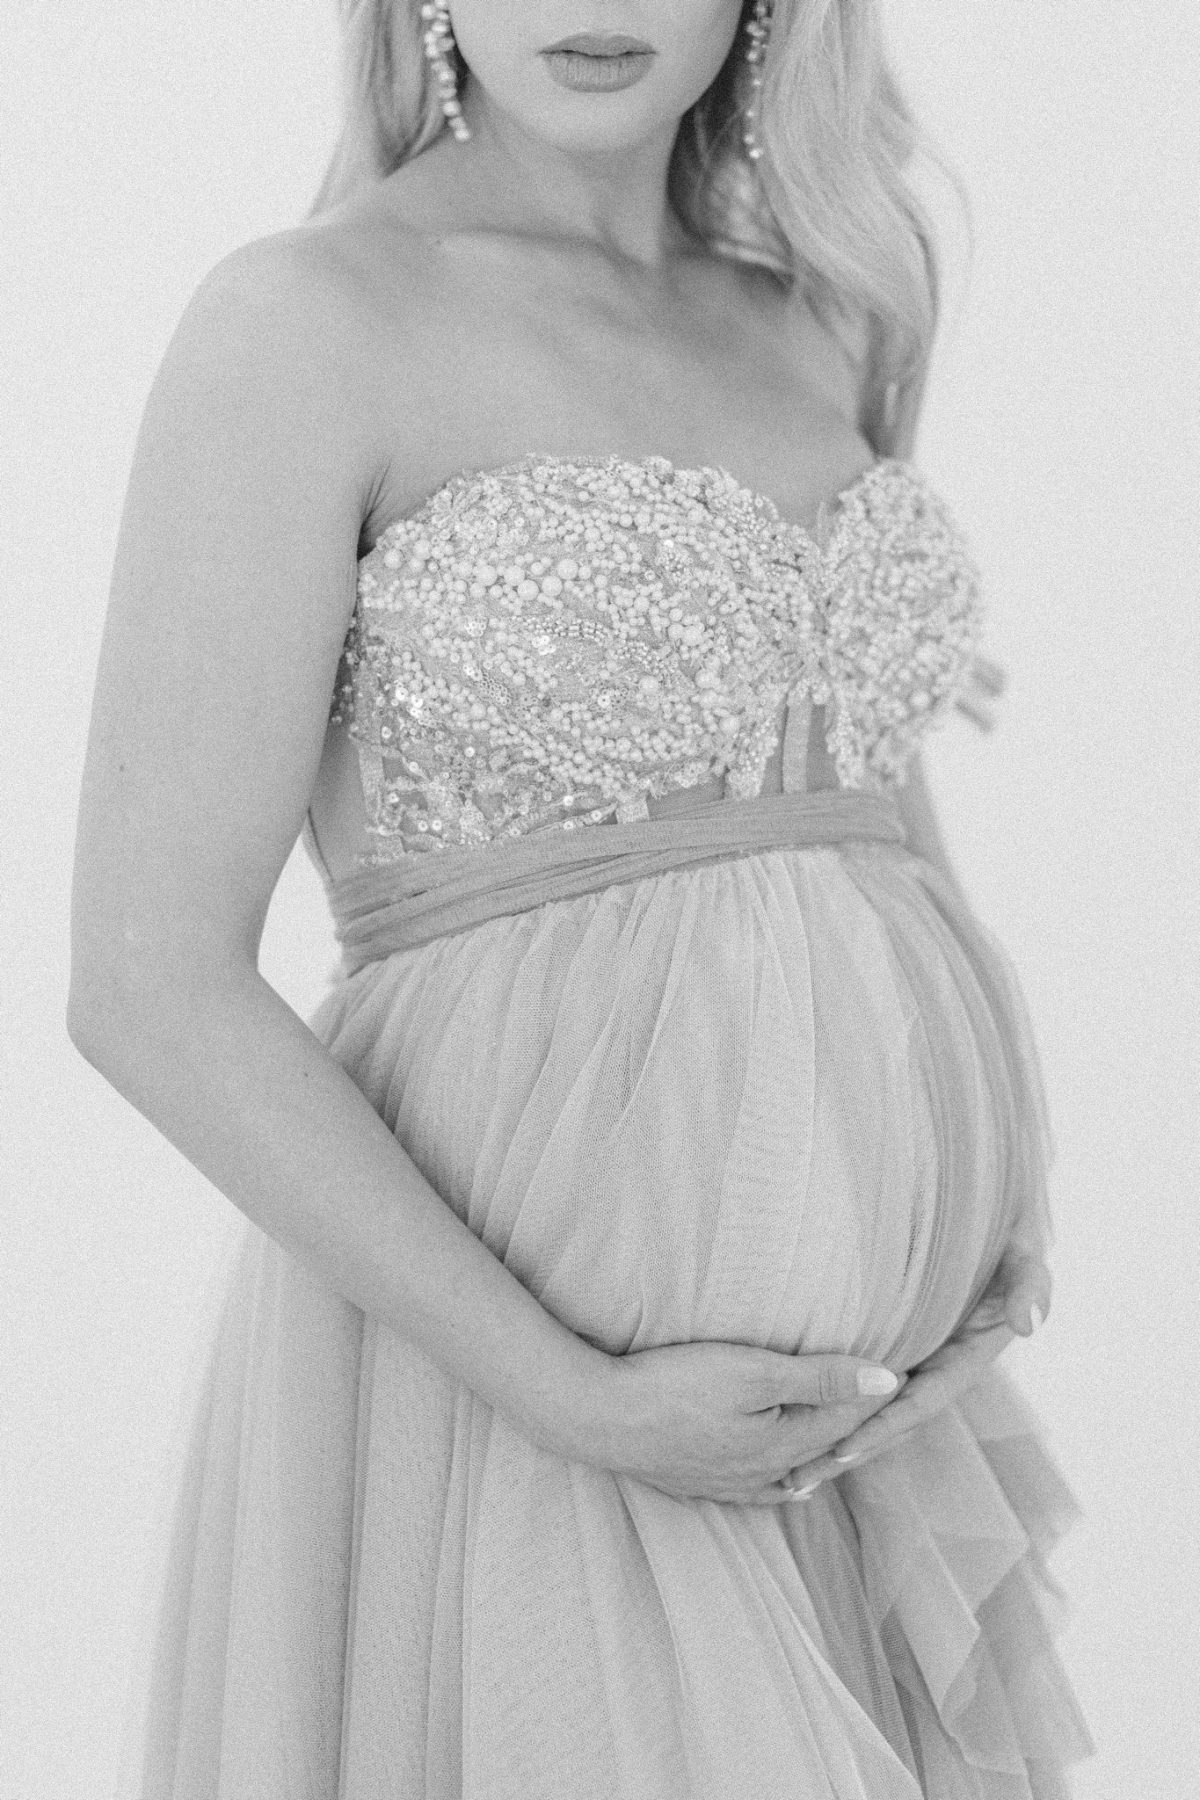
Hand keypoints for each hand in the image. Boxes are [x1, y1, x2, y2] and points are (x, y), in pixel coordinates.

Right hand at [585, 1339, 908, 1505]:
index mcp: (786, 1444)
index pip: (849, 1418)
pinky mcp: (703, 1482)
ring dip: (827, 1451)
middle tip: (894, 1405)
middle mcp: (767, 1472)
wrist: (601, 1417)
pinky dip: (786, 1483)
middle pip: (828, 1446)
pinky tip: (792, 1486)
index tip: (910, 1372)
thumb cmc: (676, 1386)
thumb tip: (889, 1383)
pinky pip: (762, 1489)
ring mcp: (733, 1482)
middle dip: (861, 1425)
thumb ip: (822, 1378)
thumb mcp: (754, 1371)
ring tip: (854, 1438)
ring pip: (798, 1469)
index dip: (879, 1394)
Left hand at [778, 1244, 1052, 1497]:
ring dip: (830, 1440)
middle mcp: (936, 1370)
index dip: (881, 1427)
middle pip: (885, 1422)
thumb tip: (1028, 1325)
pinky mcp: (893, 1347)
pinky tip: (790, 1421)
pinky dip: (829, 1407)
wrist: (994, 1227)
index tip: (841, 1451)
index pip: (919, 1404)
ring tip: (784, 1475)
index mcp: (964, 1361)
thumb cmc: (1009, 1239)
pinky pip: (859, 1383)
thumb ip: (1030, 1287)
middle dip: (844, 1451)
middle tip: (793, 1481)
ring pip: (867, 1410)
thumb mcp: (1025, 1258)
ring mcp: (914, 1362)